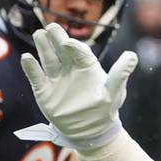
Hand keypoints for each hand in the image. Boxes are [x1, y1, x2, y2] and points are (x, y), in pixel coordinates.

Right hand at [17, 24, 137, 149]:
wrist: (90, 132)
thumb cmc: (105, 110)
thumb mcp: (115, 92)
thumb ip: (120, 74)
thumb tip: (133, 56)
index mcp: (87, 67)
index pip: (79, 52)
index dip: (74, 46)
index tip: (67, 43)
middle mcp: (70, 68)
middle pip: (61, 49)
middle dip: (56, 38)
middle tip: (51, 27)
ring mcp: (57, 78)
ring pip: (48, 58)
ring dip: (43, 47)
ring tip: (39, 34)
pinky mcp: (44, 90)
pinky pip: (36, 76)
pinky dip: (31, 67)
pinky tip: (27, 57)